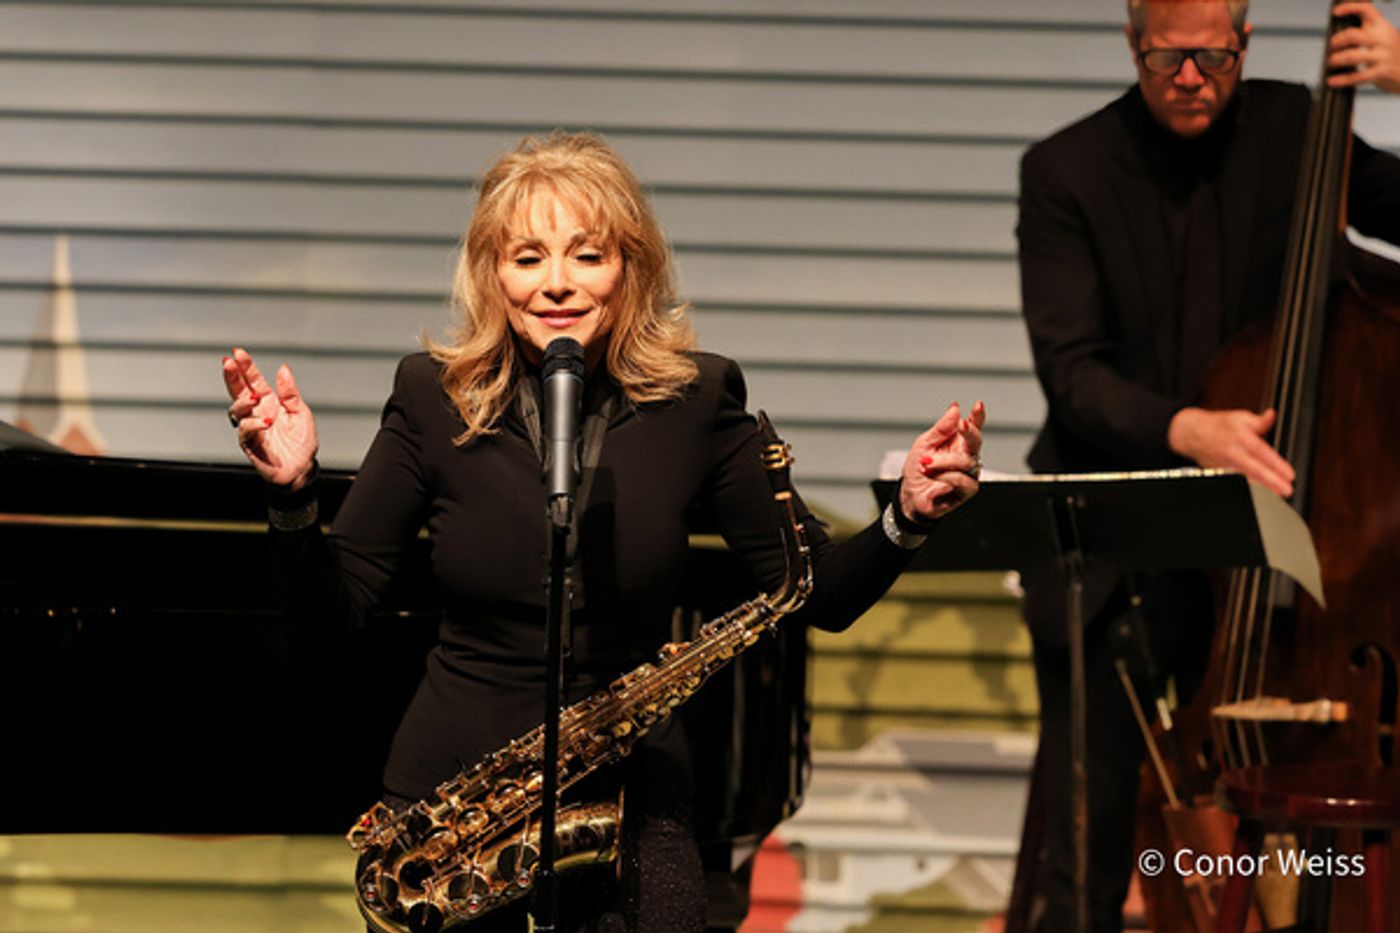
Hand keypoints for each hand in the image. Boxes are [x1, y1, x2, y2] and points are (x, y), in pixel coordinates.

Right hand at [221, 347, 318, 488]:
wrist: (302, 469)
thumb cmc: (301, 442)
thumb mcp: (301, 412)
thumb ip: (290, 393)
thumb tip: (283, 369)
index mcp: (269, 402)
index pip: (253, 381)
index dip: (245, 367)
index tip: (237, 352)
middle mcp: (256, 413)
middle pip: (238, 391)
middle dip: (232, 376)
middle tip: (228, 363)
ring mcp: (251, 428)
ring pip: (236, 410)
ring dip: (243, 402)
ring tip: (255, 397)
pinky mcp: (250, 444)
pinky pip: (245, 432)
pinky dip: (254, 424)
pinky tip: (266, 421)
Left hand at [898, 400, 986, 522]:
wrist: (910, 496)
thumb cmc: (918, 470)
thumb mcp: (924, 444)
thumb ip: (941, 428)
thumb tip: (954, 409)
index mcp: (957, 442)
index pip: (972, 427)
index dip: (977, 416)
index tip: (978, 406)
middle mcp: (966, 456)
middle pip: (976, 440)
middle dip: (969, 431)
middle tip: (961, 425)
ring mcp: (969, 473)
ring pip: (966, 461)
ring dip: (944, 461)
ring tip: (927, 464)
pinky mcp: (968, 489)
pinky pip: (963, 479)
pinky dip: (946, 476)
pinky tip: (936, 477)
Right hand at [1167, 406, 1294, 496]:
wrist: (1192, 434)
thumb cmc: (1218, 426)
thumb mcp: (1240, 417)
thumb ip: (1259, 421)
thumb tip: (1271, 415)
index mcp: (1240, 437)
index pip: (1262, 452)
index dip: (1277, 465)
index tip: (1289, 474)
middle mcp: (1232, 452)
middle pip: (1254, 469)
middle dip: (1272, 481)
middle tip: (1287, 490)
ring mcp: (1225, 465)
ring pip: (1245, 479)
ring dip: (1261, 488)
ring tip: (1276, 494)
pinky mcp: (1219, 473)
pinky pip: (1235, 482)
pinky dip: (1247, 489)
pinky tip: (1258, 495)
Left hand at [1328, 2, 1399, 92]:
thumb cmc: (1391, 53)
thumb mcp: (1384, 36)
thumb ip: (1367, 32)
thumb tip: (1338, 37)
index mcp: (1382, 27)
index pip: (1367, 10)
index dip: (1349, 8)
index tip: (1335, 12)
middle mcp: (1382, 39)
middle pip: (1353, 35)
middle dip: (1337, 40)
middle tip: (1332, 45)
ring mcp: (1382, 56)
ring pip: (1352, 56)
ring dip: (1336, 59)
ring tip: (1330, 62)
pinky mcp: (1381, 72)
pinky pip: (1358, 76)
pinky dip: (1342, 80)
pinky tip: (1332, 81)